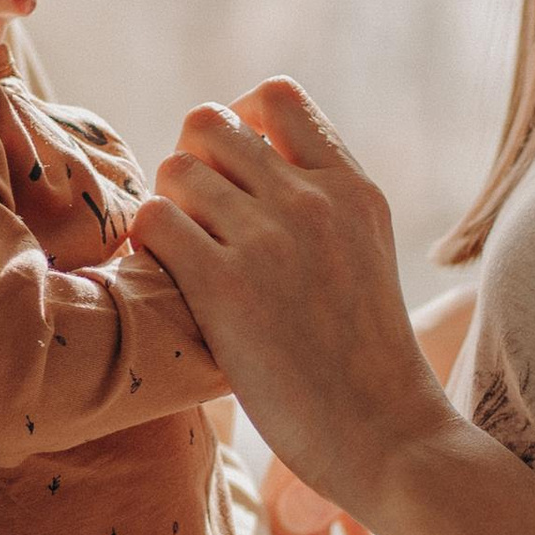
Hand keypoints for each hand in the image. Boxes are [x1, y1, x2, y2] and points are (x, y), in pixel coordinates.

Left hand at [133, 82, 458, 531]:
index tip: (234, 175)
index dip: (238, 122)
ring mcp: (270, 240)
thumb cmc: (367, 360)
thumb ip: (320, 203)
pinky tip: (167, 281)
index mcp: (353, 188)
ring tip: (182, 257)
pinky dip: (148, 246)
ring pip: (176, 169)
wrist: (387, 438)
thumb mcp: (366, 254)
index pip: (276, 97)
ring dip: (168, 208)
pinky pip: (154, 221)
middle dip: (191, 165)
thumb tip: (245, 160)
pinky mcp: (226, 286)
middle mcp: (313, 200)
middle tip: (198, 222)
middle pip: (210, 124)